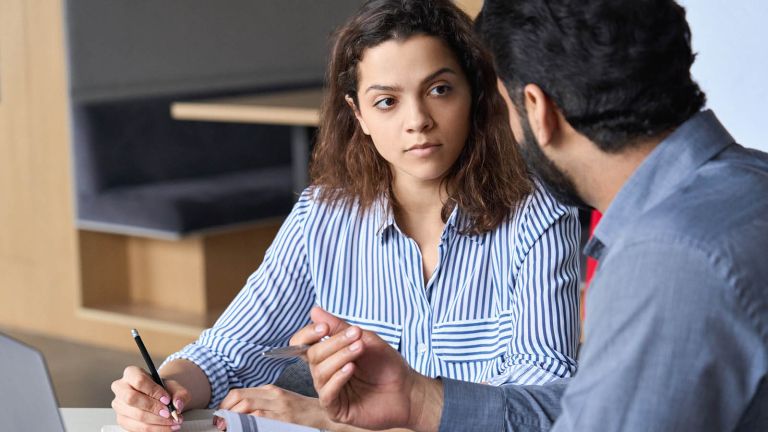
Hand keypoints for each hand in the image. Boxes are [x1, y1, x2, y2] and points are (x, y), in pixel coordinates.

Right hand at [111, 366, 189, 431]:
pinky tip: (166, 427)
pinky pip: (137, 428)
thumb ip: (179, 393)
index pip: (139, 381)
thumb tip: (178, 405)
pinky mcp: (122, 420)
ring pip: (135, 416)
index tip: (167, 400)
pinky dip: (155, 429)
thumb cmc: (163, 390)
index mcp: (131, 373)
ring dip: (157, 422)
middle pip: (132, 399)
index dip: (153, 391)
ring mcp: (119, 405)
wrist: (159, 397)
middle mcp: (121, 388)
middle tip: (169, 413)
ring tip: (173, 422)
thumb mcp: (174, 387)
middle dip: (153, 408)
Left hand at [219, 385, 330, 429]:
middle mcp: (274, 396)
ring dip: (233, 419)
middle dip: (225, 411)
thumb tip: (237, 412)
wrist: (324, 416)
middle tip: (220, 423)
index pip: (239, 393)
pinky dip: (247, 424)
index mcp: (270, 390)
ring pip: (247, 408)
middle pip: (240, 398)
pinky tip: (244, 429)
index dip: (224, 404)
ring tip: (228, 427)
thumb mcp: (281, 402)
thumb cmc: (302, 412)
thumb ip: (262, 403)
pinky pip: (259, 420)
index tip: (220, 415)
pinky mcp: (284, 420)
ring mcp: (279, 408)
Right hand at [292, 307, 443, 430]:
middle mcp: (325, 373)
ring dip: (339, 357)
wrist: (407, 389)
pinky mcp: (336, 410)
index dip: (308, 334)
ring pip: (320, 372)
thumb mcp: (364, 339)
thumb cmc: (386, 365)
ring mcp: (330, 391)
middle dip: (333, 343)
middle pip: (312, 356)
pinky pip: (327, 394)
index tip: (324, 327)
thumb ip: (339, 327)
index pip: (303, 344)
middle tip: (356, 336)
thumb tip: (315, 311)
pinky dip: (338, 378)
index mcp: (328, 355)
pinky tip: (351, 368)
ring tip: (359, 349)